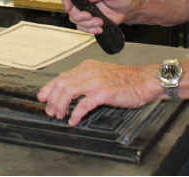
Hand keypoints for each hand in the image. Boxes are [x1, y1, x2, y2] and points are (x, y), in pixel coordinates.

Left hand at [37, 60, 161, 125]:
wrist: (145, 80)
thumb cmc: (126, 80)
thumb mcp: (102, 75)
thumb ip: (87, 80)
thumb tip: (71, 92)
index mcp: (87, 67)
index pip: (62, 76)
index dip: (49, 88)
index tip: (42, 97)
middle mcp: (89, 71)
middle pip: (61, 84)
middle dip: (52, 99)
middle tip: (50, 111)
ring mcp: (95, 81)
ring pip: (68, 92)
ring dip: (60, 106)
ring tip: (59, 115)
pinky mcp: (103, 92)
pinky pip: (83, 104)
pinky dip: (75, 114)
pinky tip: (73, 120)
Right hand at [61, 0, 132, 33]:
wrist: (128, 9)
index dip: (67, 0)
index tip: (71, 8)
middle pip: (70, 7)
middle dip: (80, 15)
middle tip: (90, 17)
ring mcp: (84, 6)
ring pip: (75, 18)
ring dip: (87, 23)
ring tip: (100, 22)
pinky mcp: (87, 16)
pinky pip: (81, 26)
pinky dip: (89, 29)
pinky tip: (98, 27)